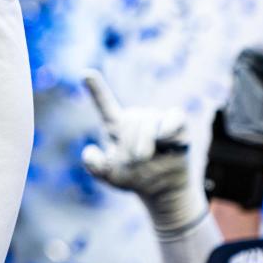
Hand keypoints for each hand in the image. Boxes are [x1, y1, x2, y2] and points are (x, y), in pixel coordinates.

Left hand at [80, 71, 192, 201]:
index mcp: (116, 126)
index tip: (85, 74)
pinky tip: (164, 137)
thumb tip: (89, 150)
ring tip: (150, 159)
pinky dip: (169, 126)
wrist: (162, 189)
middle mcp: (136, 117)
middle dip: (132, 146)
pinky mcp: (177, 124)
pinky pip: (174, 117)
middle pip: (131, 120)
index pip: (104, 104)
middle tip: (137, 162)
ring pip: (150, 122)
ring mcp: (157, 119)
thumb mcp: (109, 176)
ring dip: (148, 143)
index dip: (96, 89)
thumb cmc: (134, 178)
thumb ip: (94, 166)